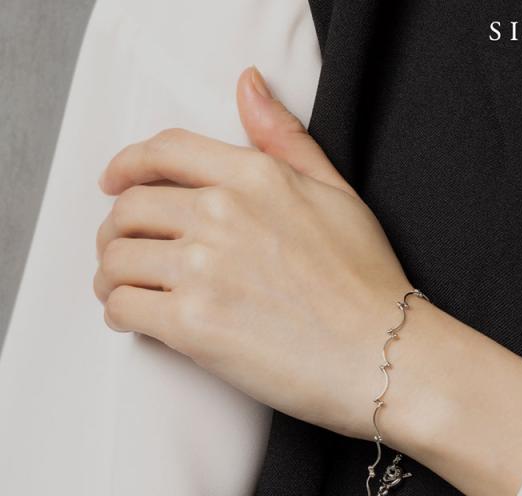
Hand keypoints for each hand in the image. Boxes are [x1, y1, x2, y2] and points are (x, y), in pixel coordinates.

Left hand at [95, 67, 521, 495]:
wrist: (381, 353)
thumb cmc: (366, 280)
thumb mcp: (336, 192)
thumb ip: (286, 138)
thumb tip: (248, 86)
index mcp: (254, 176)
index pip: (162, 152)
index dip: (126, 166)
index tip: (114, 182)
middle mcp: (221, 214)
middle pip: (129, 209)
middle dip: (116, 230)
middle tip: (122, 250)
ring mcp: (203, 269)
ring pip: (117, 259)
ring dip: (110, 274)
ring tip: (122, 288)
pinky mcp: (193, 324)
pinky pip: (123, 306)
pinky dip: (117, 311)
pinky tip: (132, 317)